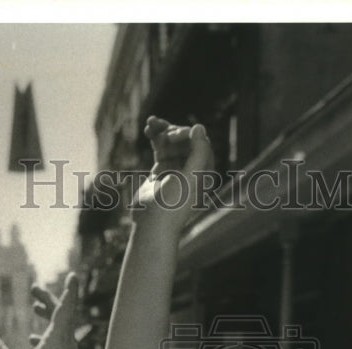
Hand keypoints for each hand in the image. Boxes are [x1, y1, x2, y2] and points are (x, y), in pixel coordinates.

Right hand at [0, 273, 82, 348]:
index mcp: (57, 342)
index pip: (65, 308)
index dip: (69, 290)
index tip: (73, 275)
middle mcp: (67, 347)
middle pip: (62, 315)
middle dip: (49, 299)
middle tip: (35, 290)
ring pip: (62, 330)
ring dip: (49, 317)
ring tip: (36, 309)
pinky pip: (60, 345)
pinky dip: (49, 337)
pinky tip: (35, 342)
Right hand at [132, 117, 213, 232]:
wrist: (152, 222)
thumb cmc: (174, 203)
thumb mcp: (191, 177)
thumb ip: (198, 151)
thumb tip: (199, 127)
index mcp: (204, 170)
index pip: (199, 141)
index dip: (186, 134)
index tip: (172, 137)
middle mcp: (191, 168)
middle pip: (185, 139)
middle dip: (172, 131)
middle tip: (161, 133)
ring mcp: (176, 168)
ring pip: (171, 141)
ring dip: (162, 130)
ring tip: (150, 122)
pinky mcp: (161, 169)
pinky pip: (160, 147)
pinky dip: (155, 136)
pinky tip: (148, 127)